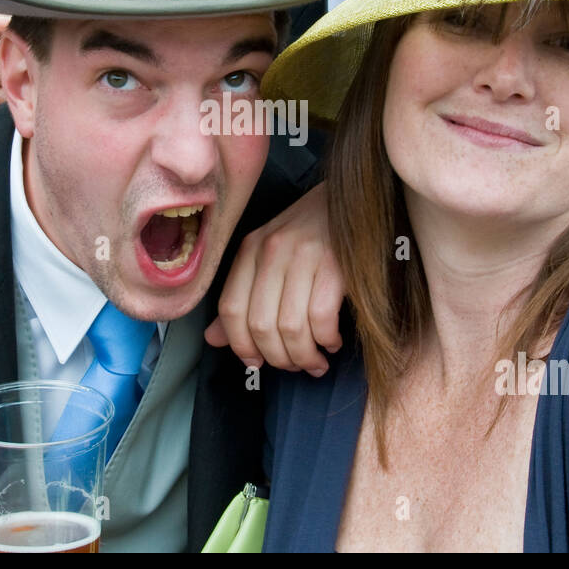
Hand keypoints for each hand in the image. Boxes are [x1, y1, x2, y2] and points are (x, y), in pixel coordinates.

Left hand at [205, 183, 343, 375]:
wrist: (354, 201)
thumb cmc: (310, 236)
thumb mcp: (269, 258)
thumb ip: (241, 298)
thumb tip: (214, 340)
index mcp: (250, 249)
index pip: (230, 308)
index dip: (240, 345)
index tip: (256, 364)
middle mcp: (272, 250)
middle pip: (260, 324)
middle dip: (278, 358)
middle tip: (294, 367)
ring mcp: (303, 255)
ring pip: (291, 327)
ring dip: (304, 356)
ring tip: (315, 362)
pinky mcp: (335, 264)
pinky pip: (321, 318)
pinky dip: (326, 340)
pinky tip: (332, 342)